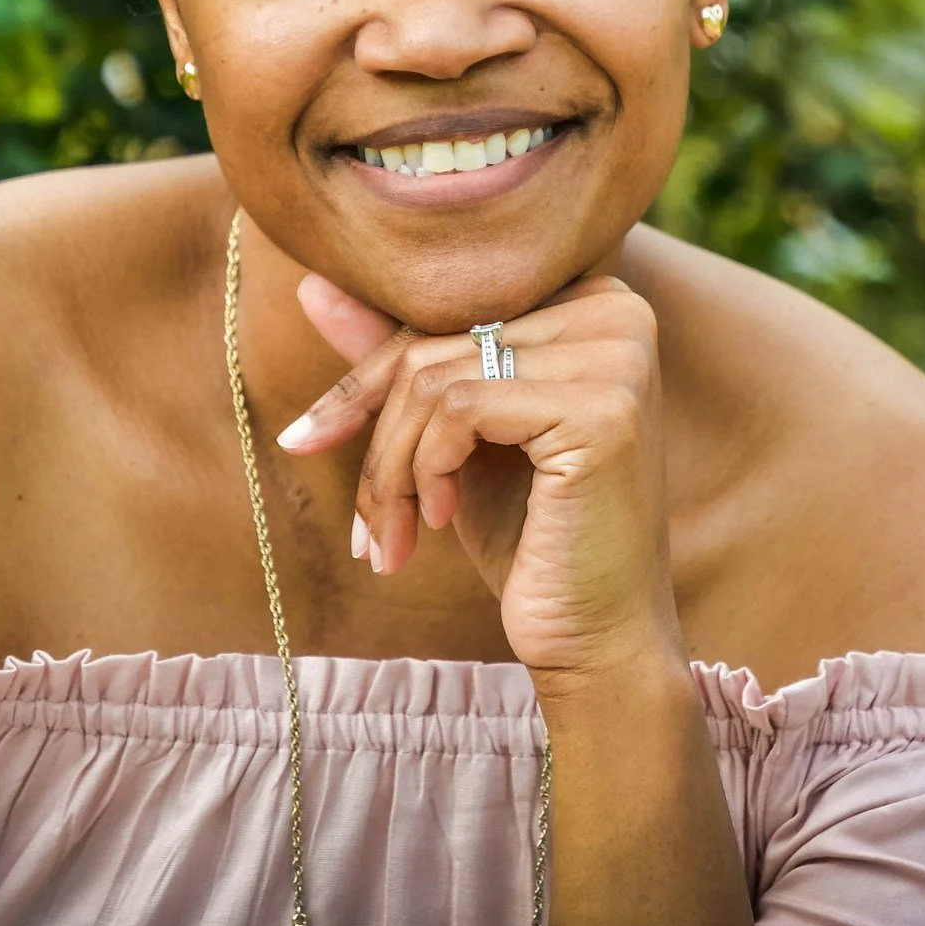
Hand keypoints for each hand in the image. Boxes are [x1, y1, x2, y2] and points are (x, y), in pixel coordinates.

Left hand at [277, 274, 682, 683]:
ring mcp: (617, 355)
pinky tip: (441, 522)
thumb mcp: (454, 440)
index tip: (307, 437)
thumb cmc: (530, 539)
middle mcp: (616, 309)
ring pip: (434, 377)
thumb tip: (312, 285)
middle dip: (378, 437)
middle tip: (362, 528)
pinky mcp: (602, 406)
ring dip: (391, 470)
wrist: (597, 640)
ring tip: (390, 538)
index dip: (370, 379)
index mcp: (591, 300)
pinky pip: (458, 408)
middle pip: (436, 341)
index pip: (446, 311)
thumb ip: (402, 360)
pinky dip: (426, 471)